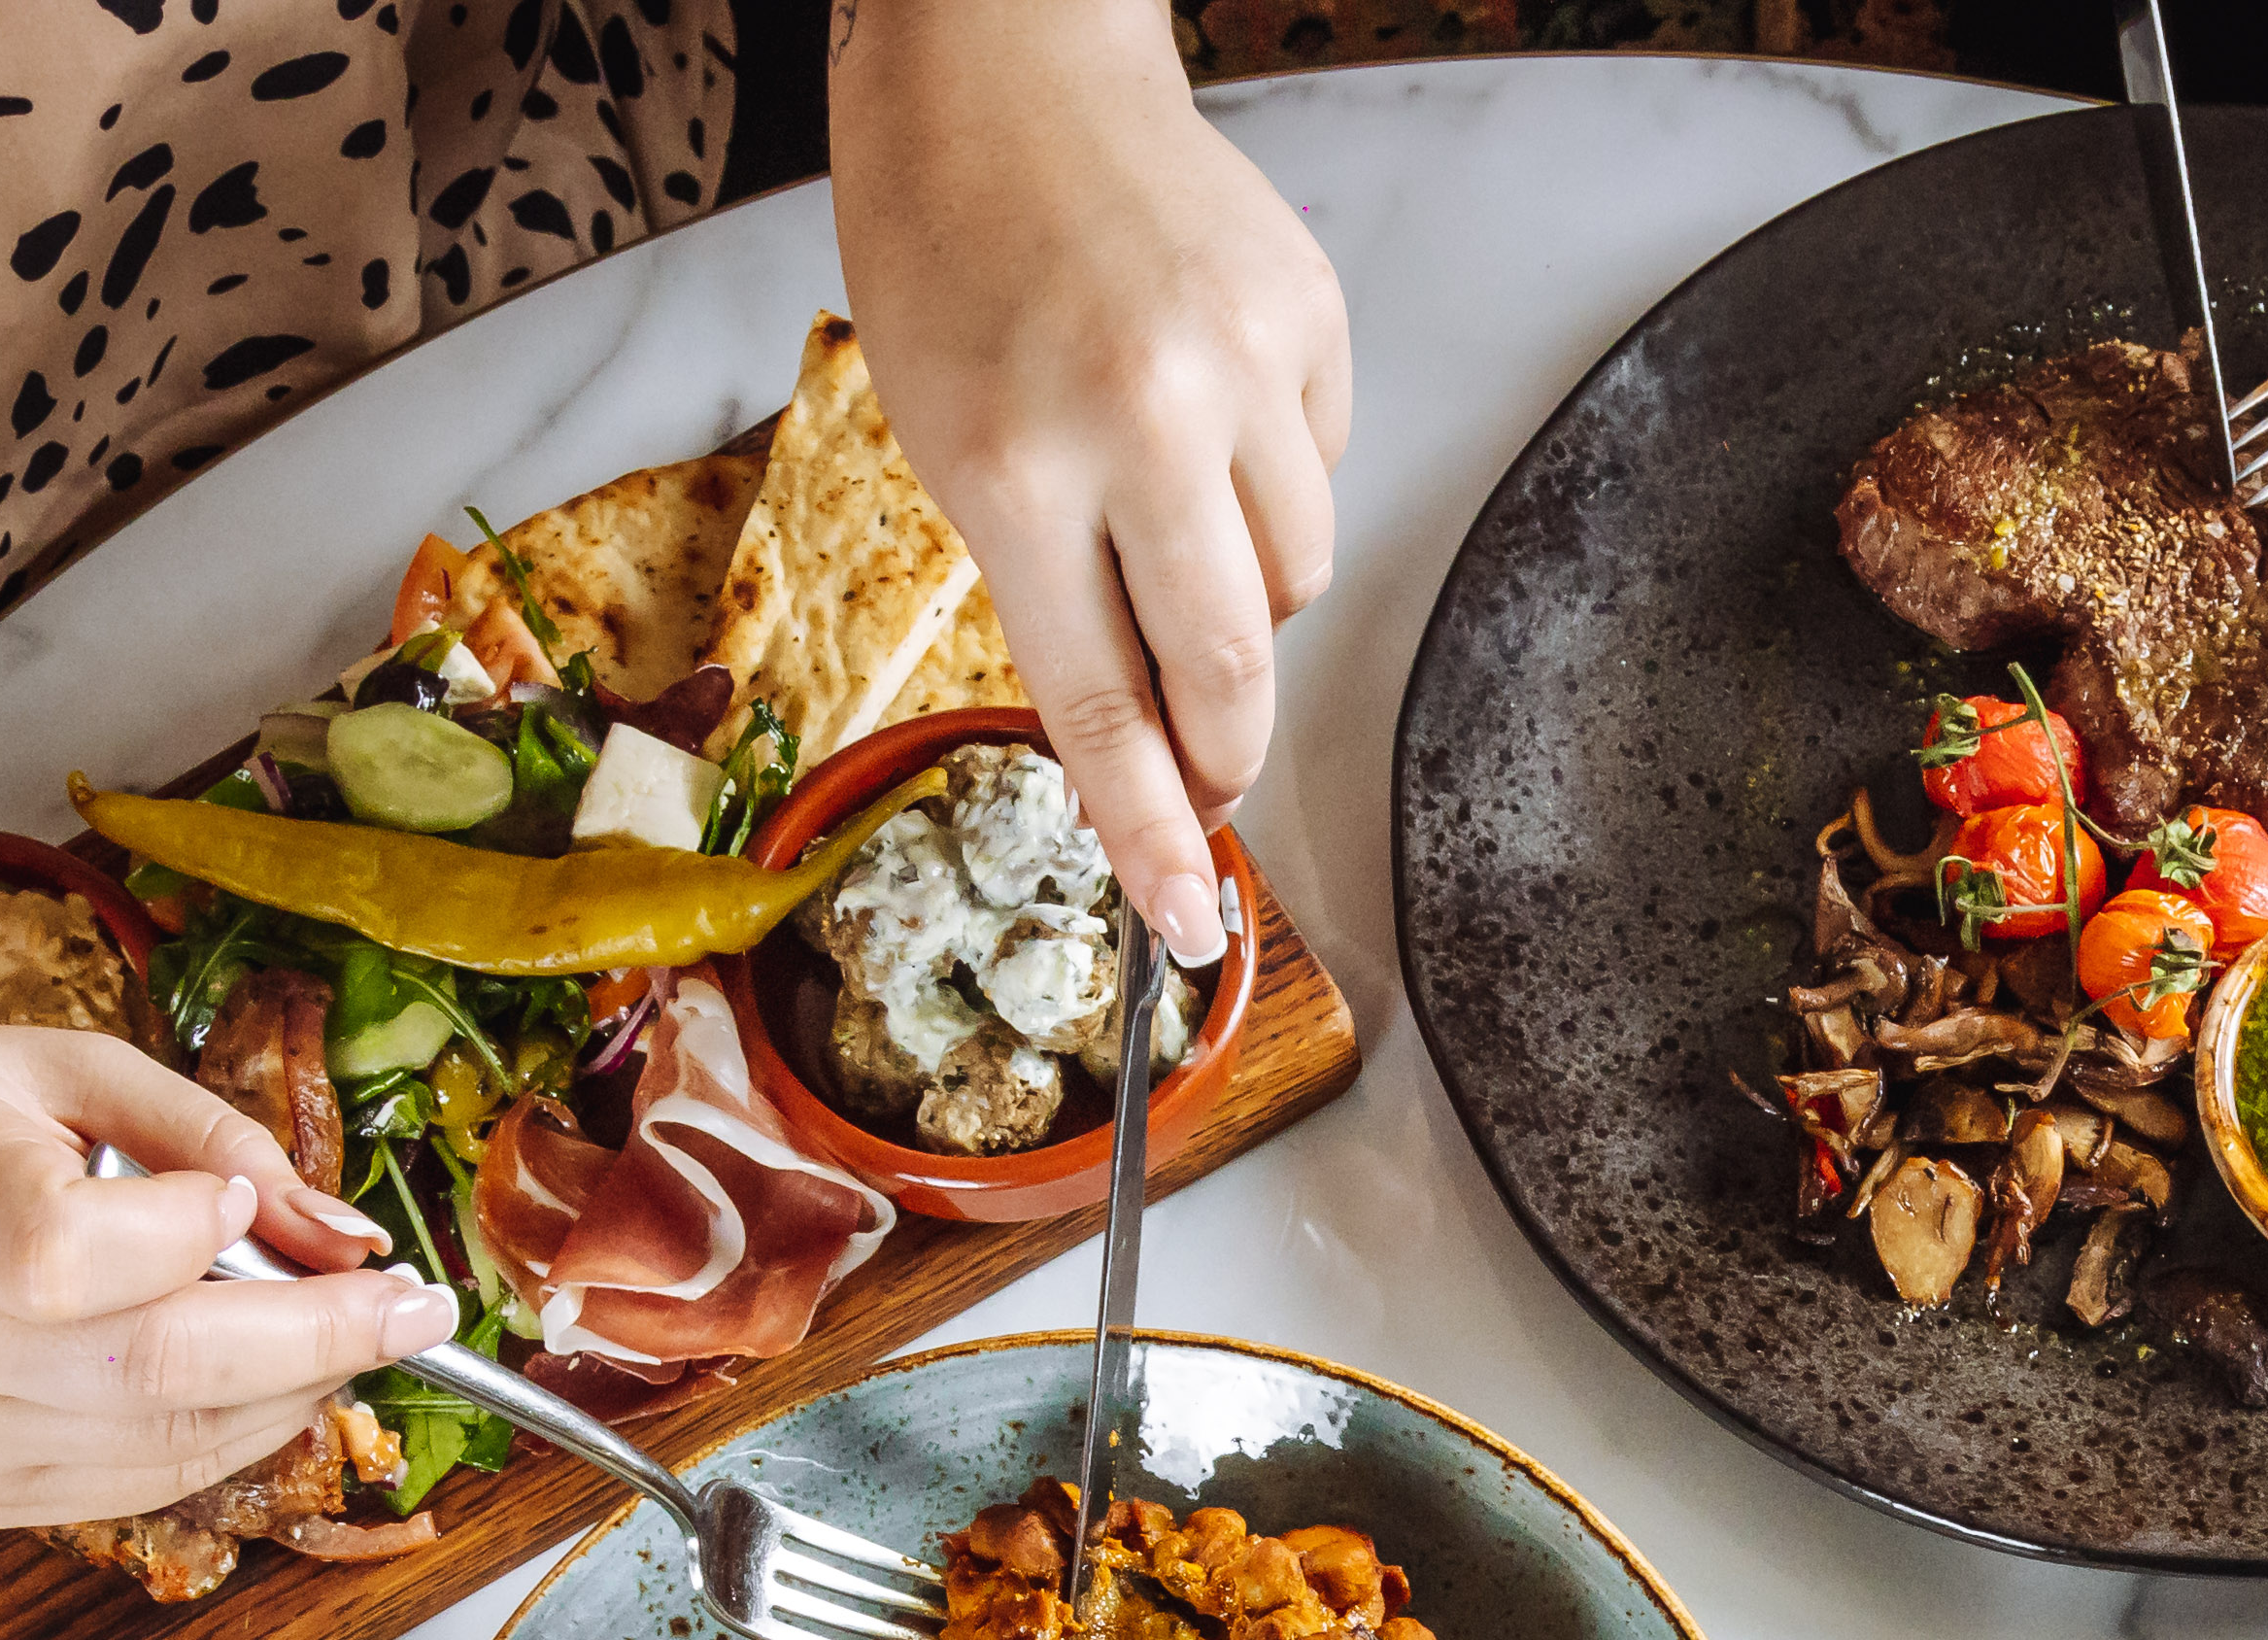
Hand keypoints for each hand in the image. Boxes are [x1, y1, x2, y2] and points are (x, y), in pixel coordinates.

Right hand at [0, 1021, 437, 1528]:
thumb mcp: (40, 1073)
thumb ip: (203, 1133)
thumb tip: (345, 1231)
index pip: (68, 1252)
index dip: (189, 1232)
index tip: (248, 1205)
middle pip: (159, 1368)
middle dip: (322, 1338)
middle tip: (416, 1305)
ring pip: (175, 1443)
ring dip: (295, 1391)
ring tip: (348, 1331)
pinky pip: (149, 1483)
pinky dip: (232, 1433)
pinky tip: (261, 1378)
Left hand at [832, 0, 1350, 963]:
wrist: (1010, 66)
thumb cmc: (948, 249)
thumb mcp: (945, 441)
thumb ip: (1047, 589)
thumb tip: (1150, 735)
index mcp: (1016, 468)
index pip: (1103, 705)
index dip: (1151, 834)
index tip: (1184, 925)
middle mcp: (1140, 420)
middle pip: (1231, 666)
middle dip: (1228, 748)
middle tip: (1215, 774)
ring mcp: (1240, 362)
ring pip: (1297, 576)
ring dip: (1247, 599)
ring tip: (1177, 527)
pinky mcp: (1308, 316)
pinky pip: (1321, 467)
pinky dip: (1273, 482)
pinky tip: (1210, 421)